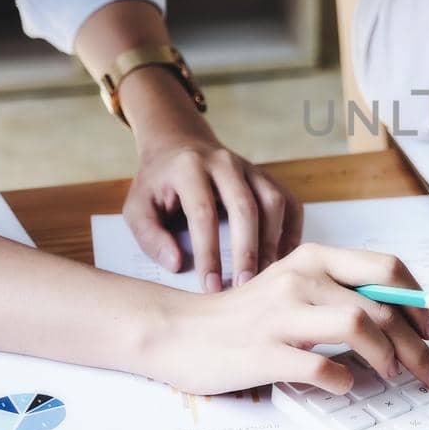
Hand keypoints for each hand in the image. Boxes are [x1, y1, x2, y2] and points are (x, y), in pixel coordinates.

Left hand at [124, 122, 301, 292]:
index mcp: (189, 169)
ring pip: (273, 202)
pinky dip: (291, 230)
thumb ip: (150, 237)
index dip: (209, 252)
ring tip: (264, 275)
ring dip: (272, 241)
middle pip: (245, 207)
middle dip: (247, 250)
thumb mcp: (137, 207)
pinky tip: (281, 257)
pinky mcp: (266, 176)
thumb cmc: (157, 183)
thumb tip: (177, 264)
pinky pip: (288, 202)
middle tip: (243, 285)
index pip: (203, 213)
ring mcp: (249, 168)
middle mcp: (224, 163)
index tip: (210, 286)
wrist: (178, 143)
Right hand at [150, 243, 428, 396]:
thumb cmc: (246, 316)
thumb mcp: (295, 287)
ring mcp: (281, 313)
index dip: (418, 300)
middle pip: (381, 305)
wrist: (181, 332)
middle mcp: (302, 277)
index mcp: (315, 257)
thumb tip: (397, 321)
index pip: (387, 267)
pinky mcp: (264, 350)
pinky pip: (319, 365)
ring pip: (357, 325)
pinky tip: (344, 386)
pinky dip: (342, 380)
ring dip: (385, 356)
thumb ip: (339, 293)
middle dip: (416, 345)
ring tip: (389, 376)